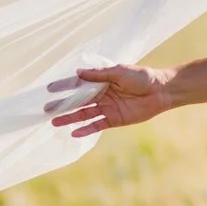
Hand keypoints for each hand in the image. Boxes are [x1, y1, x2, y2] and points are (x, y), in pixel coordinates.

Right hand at [47, 65, 177, 136]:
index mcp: (101, 81)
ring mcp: (106, 108)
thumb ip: (99, 74)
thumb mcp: (119, 72)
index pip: (78, 84)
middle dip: (62, 105)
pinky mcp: (113, 120)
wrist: (160, 91)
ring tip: (54, 122)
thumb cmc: (141, 77)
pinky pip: (97, 125)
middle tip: (46, 109)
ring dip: (69, 118)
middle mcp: (101, 95)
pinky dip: (86, 130)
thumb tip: (77, 73)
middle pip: (77, 101)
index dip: (64, 86)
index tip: (49, 89)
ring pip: (84, 114)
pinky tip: (73, 133)